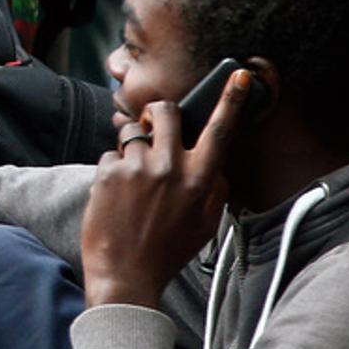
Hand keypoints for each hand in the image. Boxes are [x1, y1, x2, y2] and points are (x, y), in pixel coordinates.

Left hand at [81, 72, 248, 308]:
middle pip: (165, 111)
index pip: (220, 131)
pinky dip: (112, 170)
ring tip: (132, 176)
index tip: (240, 75)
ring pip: (132, 131)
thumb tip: (215, 165)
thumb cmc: (166, 251)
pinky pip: (111, 154)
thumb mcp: (205, 225)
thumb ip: (214, 191)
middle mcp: (172, 168)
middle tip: (151, 129)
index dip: (231, 100)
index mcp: (201, 181)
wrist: (125, 274)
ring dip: (131, 145)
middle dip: (156, 113)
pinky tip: (115, 196)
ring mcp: (138, 167)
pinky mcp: (109, 172)